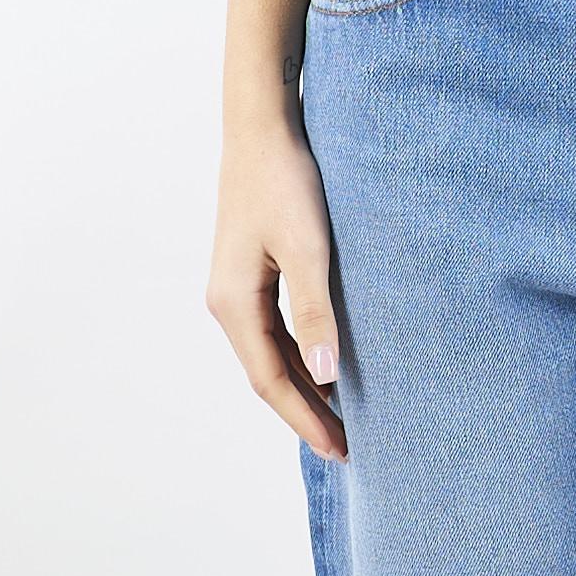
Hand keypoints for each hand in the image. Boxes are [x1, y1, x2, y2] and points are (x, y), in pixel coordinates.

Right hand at [206, 120, 346, 461]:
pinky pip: (275, 327)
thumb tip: (329, 378)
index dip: (306, 419)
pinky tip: (327, 361)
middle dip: (306, 411)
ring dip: (304, 384)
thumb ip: (317, 312)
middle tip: (348, 445)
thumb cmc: (285, 180)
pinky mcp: (250, 269)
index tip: (341, 449)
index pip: (271, 381)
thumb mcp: (308, 246)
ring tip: (342, 414)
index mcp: (235, 304)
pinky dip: (300, 352)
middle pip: (268, 373)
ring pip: (271, 352)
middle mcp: (227, 302)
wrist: (262, 127)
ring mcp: (236, 286)